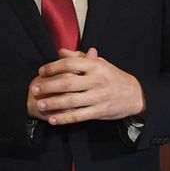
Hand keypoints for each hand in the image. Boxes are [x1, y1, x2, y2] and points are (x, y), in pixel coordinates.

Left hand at [27, 47, 143, 125]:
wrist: (135, 94)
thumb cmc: (113, 77)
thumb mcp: (100, 63)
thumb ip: (79, 58)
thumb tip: (60, 51)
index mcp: (96, 66)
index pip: (70, 64)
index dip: (53, 67)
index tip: (42, 71)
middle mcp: (97, 81)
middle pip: (67, 82)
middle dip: (48, 86)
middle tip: (34, 88)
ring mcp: (98, 97)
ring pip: (71, 101)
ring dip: (53, 103)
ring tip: (40, 104)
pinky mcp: (100, 111)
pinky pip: (79, 116)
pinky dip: (64, 119)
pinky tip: (52, 119)